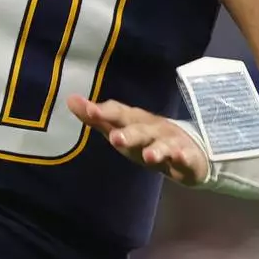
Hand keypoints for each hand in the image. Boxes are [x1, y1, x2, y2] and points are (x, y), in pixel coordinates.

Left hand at [67, 95, 208, 185]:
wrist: (189, 149)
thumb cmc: (146, 138)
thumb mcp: (121, 129)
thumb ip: (97, 118)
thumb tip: (70, 100)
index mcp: (134, 122)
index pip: (119, 113)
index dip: (104, 112)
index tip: (88, 110)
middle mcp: (152, 129)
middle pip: (140, 130)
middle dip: (129, 134)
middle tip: (115, 139)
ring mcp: (171, 142)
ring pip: (163, 145)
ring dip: (157, 149)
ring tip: (148, 157)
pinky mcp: (188, 158)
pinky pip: (186, 159)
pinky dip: (183, 158)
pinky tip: (180, 158)